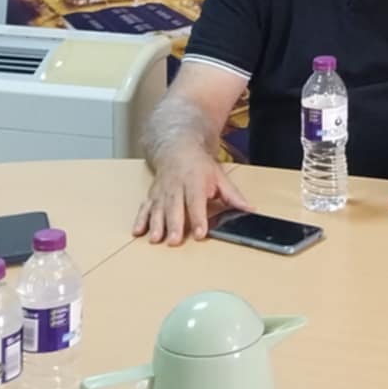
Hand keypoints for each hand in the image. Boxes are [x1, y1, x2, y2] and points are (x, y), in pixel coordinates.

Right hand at [132, 151, 251, 243]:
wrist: (177, 148)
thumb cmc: (200, 166)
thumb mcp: (220, 177)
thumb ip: (233, 196)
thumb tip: (250, 211)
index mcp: (195, 180)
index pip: (196, 201)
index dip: (199, 217)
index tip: (200, 233)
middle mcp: (176, 186)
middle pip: (174, 206)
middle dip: (174, 224)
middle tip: (175, 241)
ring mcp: (161, 191)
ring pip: (157, 208)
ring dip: (156, 224)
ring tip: (155, 240)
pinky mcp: (151, 195)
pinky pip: (144, 207)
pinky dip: (140, 219)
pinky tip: (137, 232)